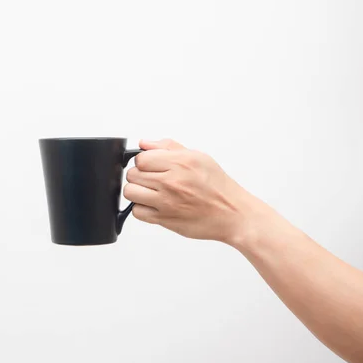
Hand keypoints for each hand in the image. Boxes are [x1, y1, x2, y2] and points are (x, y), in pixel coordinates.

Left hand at [123, 139, 260, 242]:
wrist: (232, 214)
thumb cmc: (218, 186)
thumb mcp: (199, 157)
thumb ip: (169, 147)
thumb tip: (144, 143)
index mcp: (180, 163)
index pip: (141, 158)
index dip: (143, 161)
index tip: (151, 165)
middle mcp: (171, 181)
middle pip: (132, 175)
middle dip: (139, 176)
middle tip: (152, 179)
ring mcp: (166, 201)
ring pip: (130, 192)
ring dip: (137, 192)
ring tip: (150, 192)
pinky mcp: (164, 219)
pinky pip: (137, 212)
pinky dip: (142, 209)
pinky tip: (154, 205)